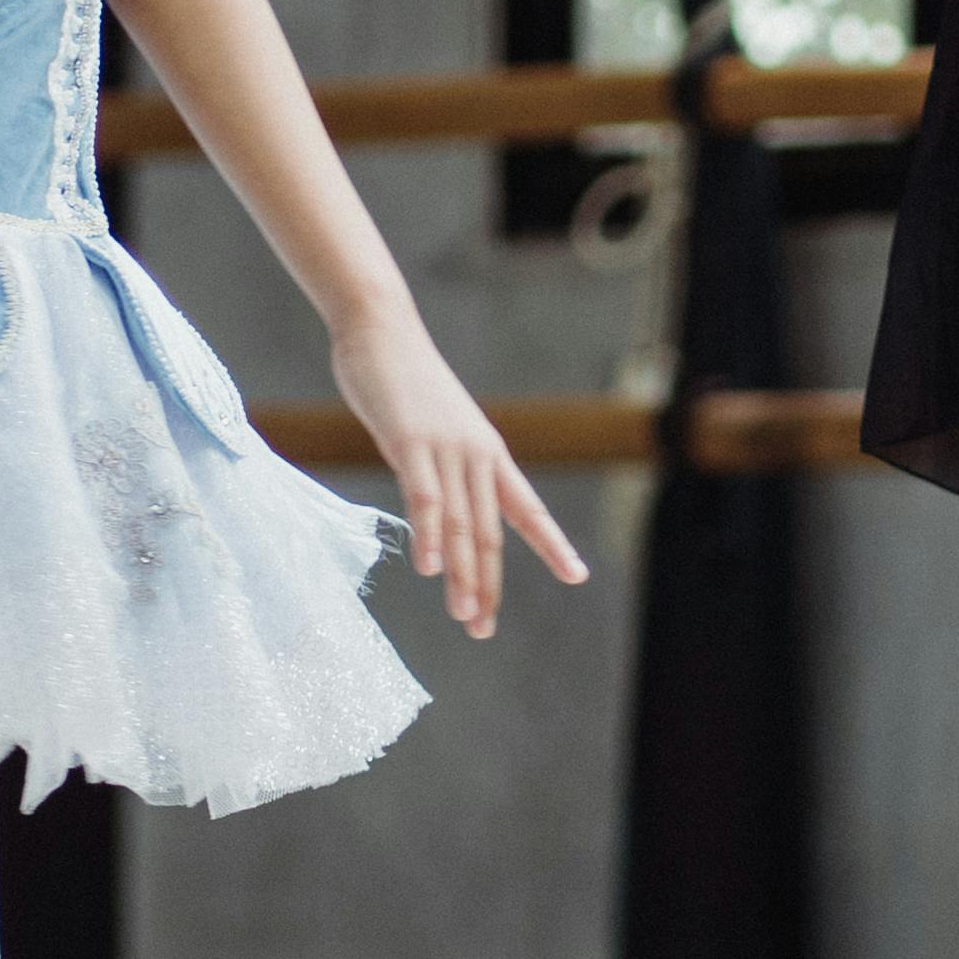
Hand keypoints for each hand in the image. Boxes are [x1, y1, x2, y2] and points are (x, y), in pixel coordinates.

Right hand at [329, 302, 588, 641]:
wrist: (382, 329)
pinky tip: (431, 569)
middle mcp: (478, 455)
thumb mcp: (437, 429)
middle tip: (482, 629)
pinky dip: (430, 535)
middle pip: (492, 532)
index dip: (553, 544)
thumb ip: (444, 468)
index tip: (577, 575)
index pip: (528, 509)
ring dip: (464, 575)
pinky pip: (426, 497)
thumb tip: (441, 506)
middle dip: (489, 585)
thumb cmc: (405, 381)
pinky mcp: (411, 441)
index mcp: (489, 453)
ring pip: (464, 524)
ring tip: (465, 617)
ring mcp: (447, 448)